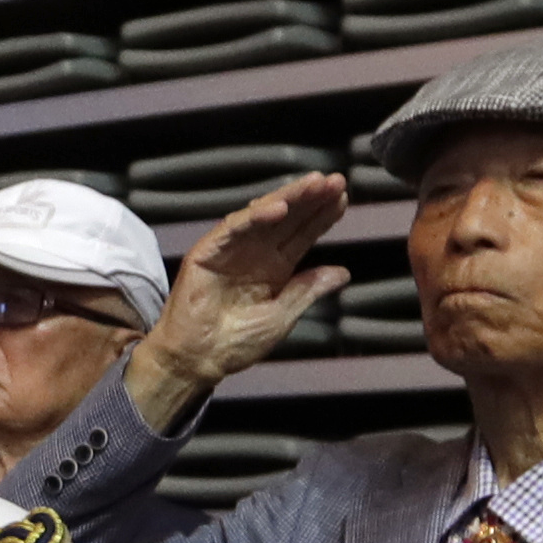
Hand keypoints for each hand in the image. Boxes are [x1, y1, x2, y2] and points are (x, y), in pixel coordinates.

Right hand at [123, 178, 352, 432]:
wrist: (198, 360)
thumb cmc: (236, 343)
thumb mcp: (283, 316)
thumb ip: (309, 290)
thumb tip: (343, 272)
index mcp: (274, 269)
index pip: (302, 235)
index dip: (321, 217)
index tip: (344, 198)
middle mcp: (255, 254)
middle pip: (287, 219)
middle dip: (311, 199)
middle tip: (336, 181)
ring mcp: (231, 250)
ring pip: (263, 216)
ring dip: (288, 198)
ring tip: (315, 185)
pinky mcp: (207, 252)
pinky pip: (233, 228)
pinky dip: (254, 216)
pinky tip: (279, 208)